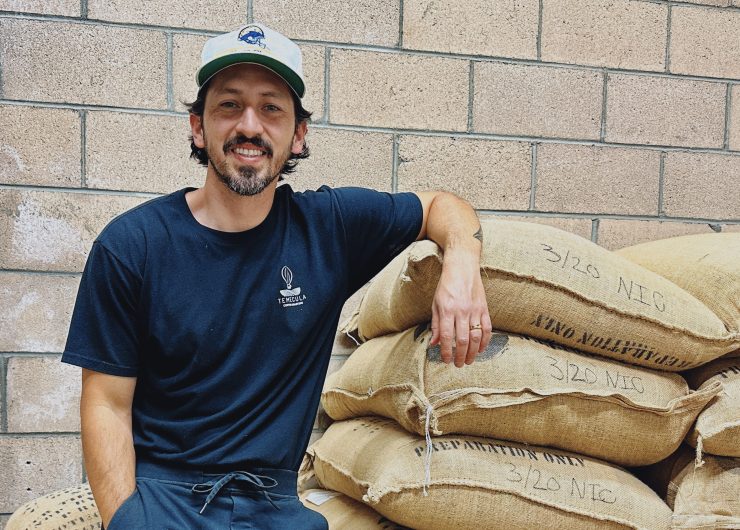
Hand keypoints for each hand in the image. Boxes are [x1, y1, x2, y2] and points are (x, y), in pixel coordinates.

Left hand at [429, 250, 491, 366]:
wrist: (462, 268)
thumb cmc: (446, 286)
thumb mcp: (435, 304)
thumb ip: (436, 325)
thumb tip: (434, 344)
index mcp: (447, 310)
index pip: (447, 336)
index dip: (446, 351)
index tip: (446, 360)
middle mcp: (462, 311)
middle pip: (463, 340)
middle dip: (461, 356)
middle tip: (459, 365)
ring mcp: (475, 310)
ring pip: (476, 337)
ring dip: (473, 353)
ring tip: (469, 361)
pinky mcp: (484, 308)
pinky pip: (487, 329)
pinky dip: (485, 342)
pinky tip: (481, 350)